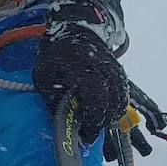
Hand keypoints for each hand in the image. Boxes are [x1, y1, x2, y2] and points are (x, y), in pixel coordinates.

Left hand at [33, 24, 129, 143]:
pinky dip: (115, 108)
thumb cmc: (56, 55)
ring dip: (109, 117)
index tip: (84, 136)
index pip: (97, 102)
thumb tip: (61, 122)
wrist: (77, 29)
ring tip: (94, 123)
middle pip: (111, 106)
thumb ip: (51, 99)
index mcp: (84, 72)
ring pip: (120, 103)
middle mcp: (104, 72)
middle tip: (88, 133)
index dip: (92, 122)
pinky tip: (102, 113)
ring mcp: (115, 72)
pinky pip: (123, 96)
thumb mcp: (43, 75)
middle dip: (100, 124)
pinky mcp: (120, 73)